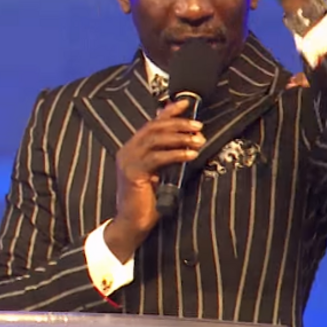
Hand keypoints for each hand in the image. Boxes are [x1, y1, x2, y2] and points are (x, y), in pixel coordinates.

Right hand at [106, 99, 205, 261]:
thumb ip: (167, 156)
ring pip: (156, 139)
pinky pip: (157, 157)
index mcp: (133, 148)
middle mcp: (128, 150)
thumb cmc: (149, 200)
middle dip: (179, 123)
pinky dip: (176, 154)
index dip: (169, 111)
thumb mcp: (160, 172)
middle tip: (198, 126)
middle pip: (155, 127)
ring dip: (180, 137)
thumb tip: (189, 141)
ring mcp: (128, 161)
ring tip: (198, 140)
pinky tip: (190, 155)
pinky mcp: (133, 173)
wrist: (133, 223)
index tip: (186, 103)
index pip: (152, 123)